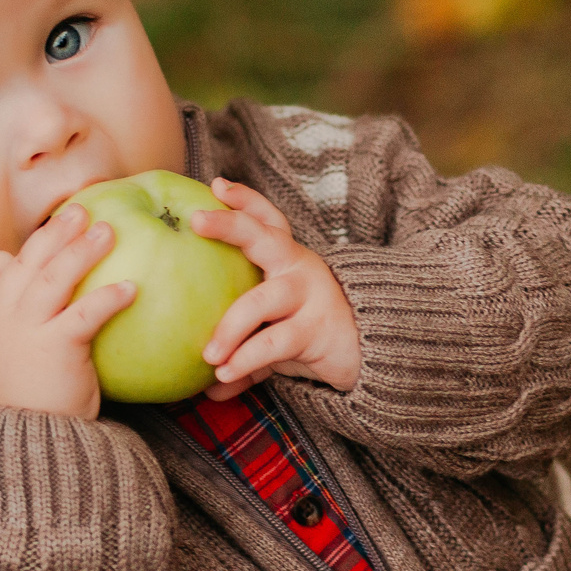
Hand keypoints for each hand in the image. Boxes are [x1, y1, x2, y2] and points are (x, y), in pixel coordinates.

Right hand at [0, 204, 129, 417]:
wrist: (26, 447)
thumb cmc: (34, 411)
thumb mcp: (22, 368)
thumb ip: (37, 338)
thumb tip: (74, 321)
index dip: (17, 252)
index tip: (43, 235)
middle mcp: (2, 321)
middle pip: (28, 264)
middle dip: (54, 233)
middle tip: (81, 209)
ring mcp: (25, 332)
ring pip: (53, 277)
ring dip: (82, 249)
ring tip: (108, 230)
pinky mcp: (55, 348)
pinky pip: (84, 312)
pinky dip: (108, 296)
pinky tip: (131, 287)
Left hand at [191, 179, 361, 398]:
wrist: (373, 357)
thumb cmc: (313, 334)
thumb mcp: (276, 332)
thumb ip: (242, 348)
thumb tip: (206, 385)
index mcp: (288, 259)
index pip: (267, 220)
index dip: (244, 201)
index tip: (216, 185)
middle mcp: (299, 268)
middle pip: (266, 238)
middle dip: (231, 225)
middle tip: (197, 222)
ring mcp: (309, 297)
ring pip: (260, 302)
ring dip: (229, 328)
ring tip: (208, 356)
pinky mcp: (316, 330)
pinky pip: (272, 343)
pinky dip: (245, 361)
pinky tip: (224, 374)